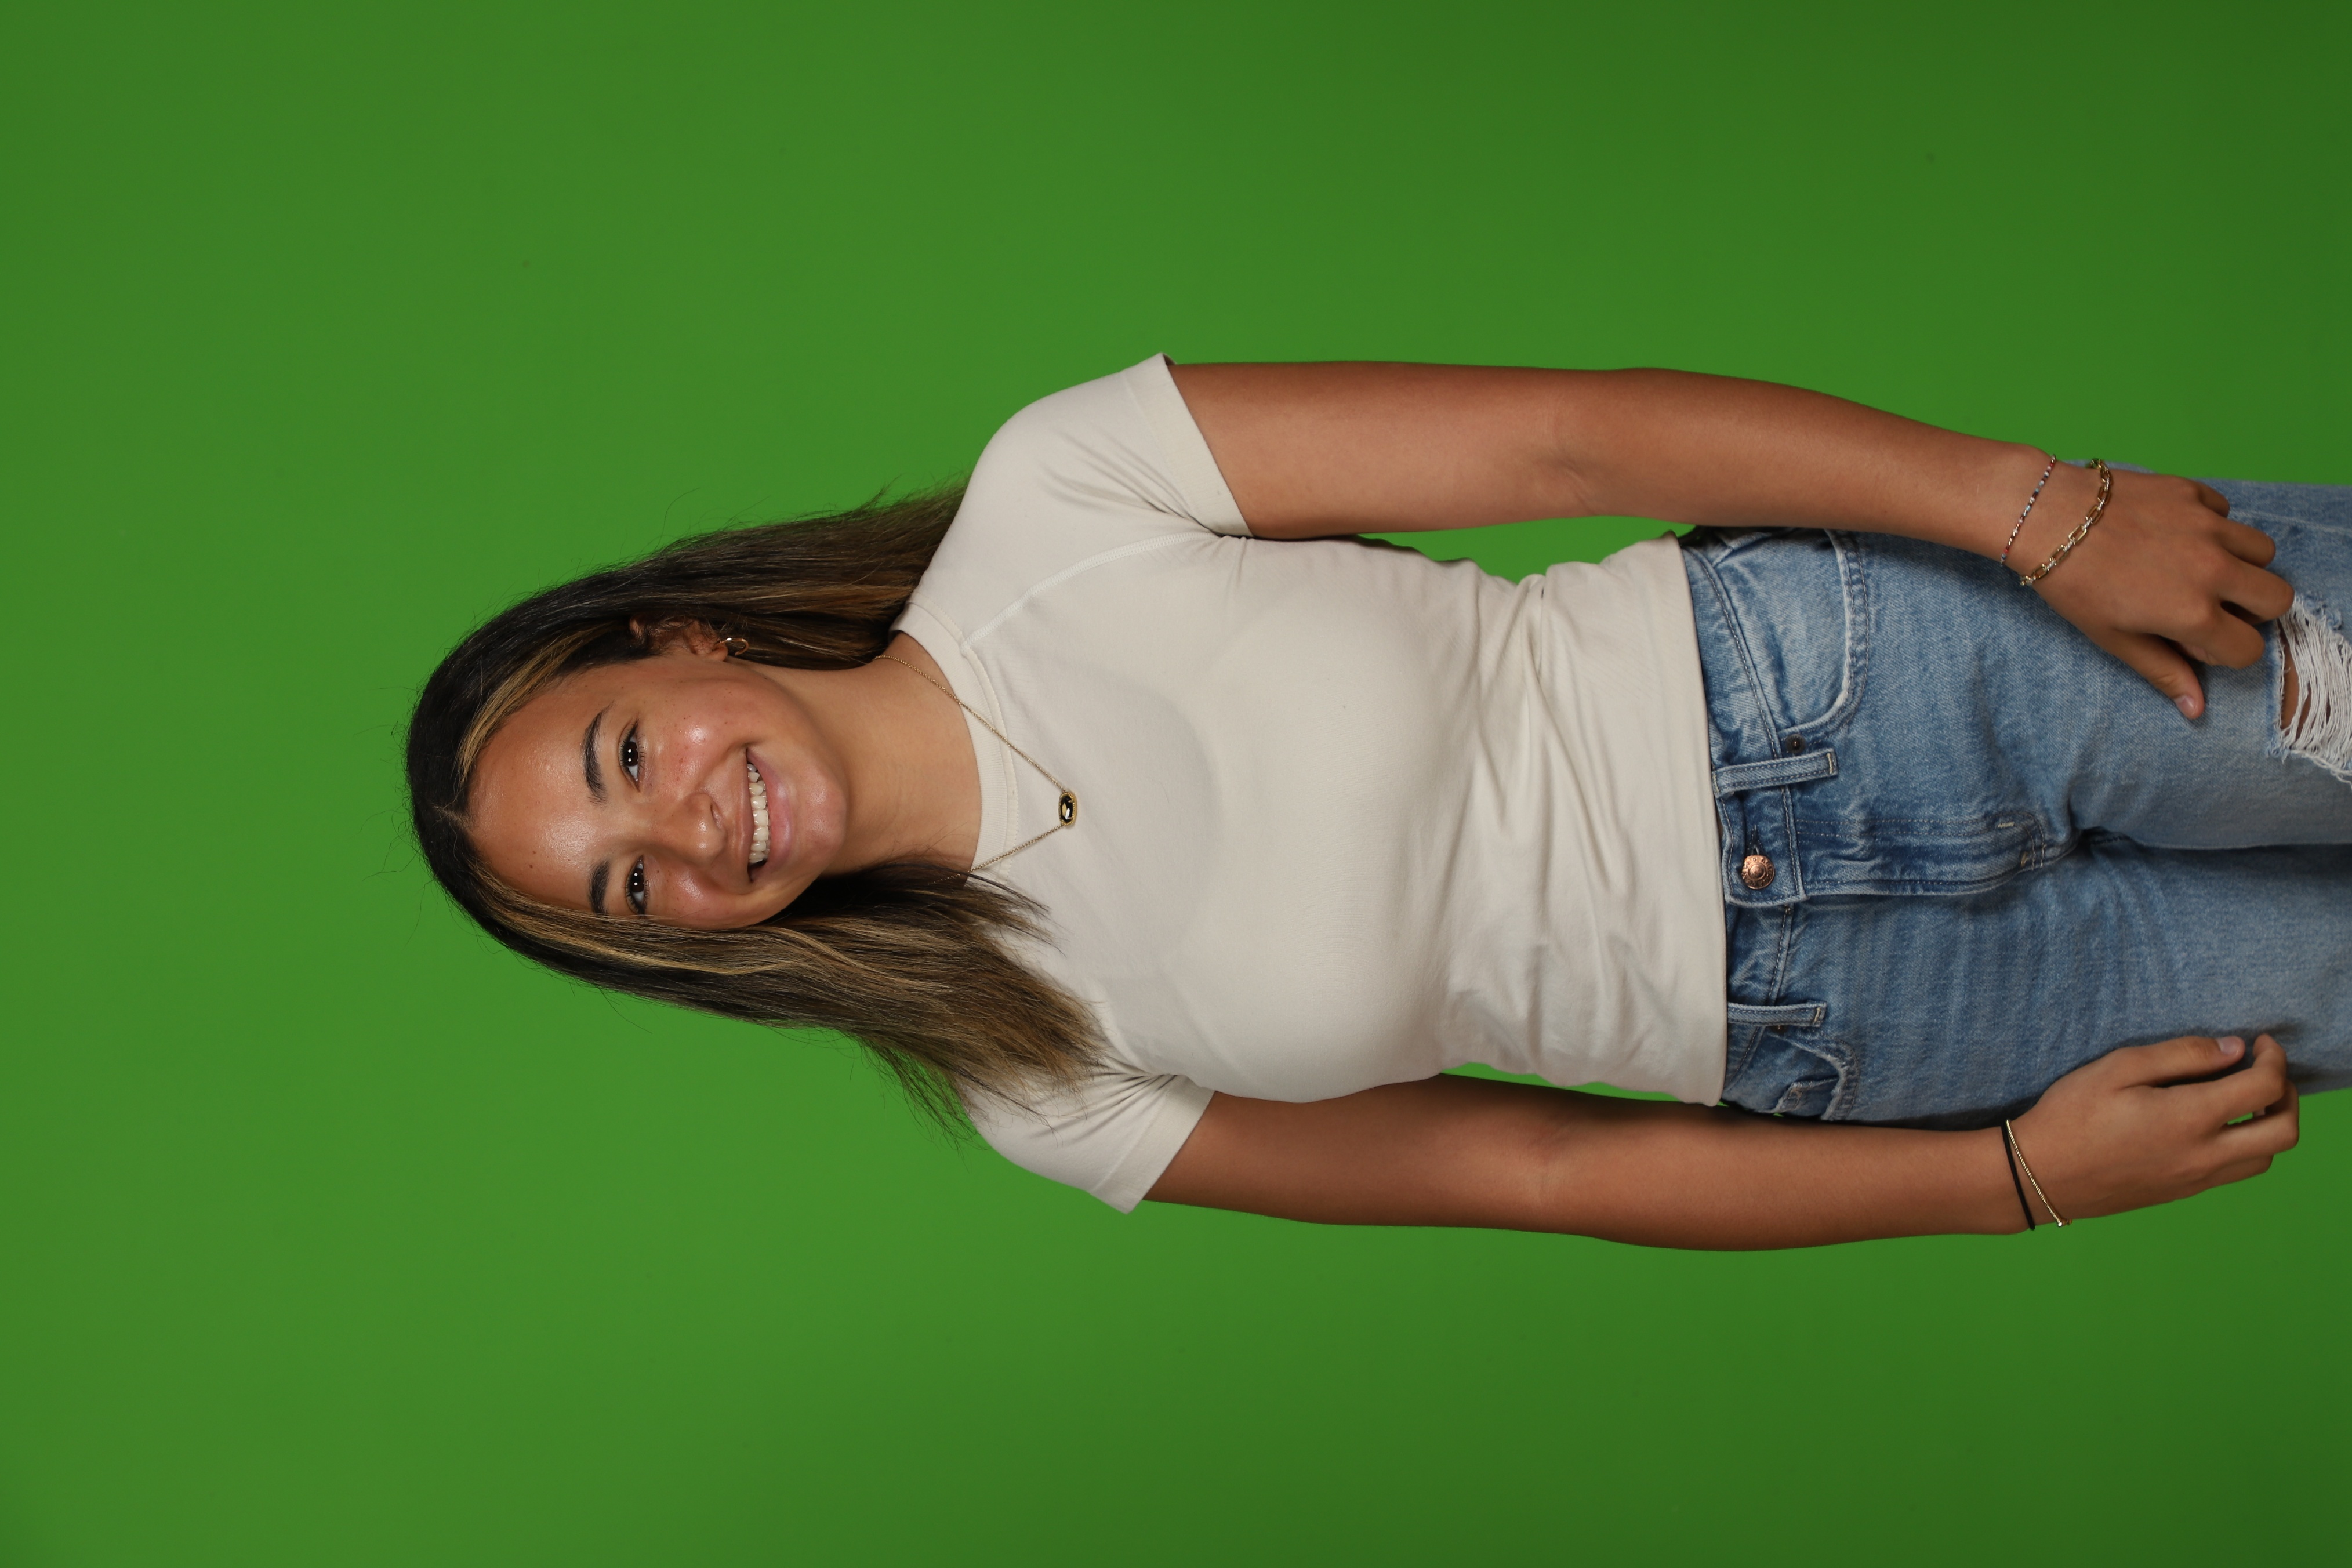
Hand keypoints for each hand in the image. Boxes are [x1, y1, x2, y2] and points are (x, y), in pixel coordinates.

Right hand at [2007, 1033, 2298, 1223]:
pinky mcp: (2183, 1192)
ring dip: (2270, 1125)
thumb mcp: (2118, 1067)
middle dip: (2288, 1096)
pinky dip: (2246, 1145)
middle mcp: (2204, 1154)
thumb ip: (2181, 1055)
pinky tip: (2216, 1124)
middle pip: (2283, 1132)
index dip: (2274, 1059)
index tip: (2260, 1042)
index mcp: (2190, 1118)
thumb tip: (2233, 1049)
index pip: (2264, 1087)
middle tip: (2266, 1071)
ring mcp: (2196, 1179)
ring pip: (2265, 1158)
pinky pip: (2235, 1171)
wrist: (2039, 1174)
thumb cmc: (2071, 1115)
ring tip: (2245, 1098)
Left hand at [2026, 469, 2292, 718]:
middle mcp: (2212, 568)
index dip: (2224, 650)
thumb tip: (2196, 709)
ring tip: (2197, 568)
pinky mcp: (2194, 491)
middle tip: (2214, 605)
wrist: (2048, 517)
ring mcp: (2208, 526)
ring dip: (2242, 564)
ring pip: (2264, 551)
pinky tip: (2174, 533)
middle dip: (2253, 609)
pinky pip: (2228, 512)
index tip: (2194, 640)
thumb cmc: (2074, 585)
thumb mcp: (2114, 638)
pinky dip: (2214, 526)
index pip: (2249, 648)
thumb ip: (2163, 670)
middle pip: (2278, 597)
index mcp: (2193, 612)